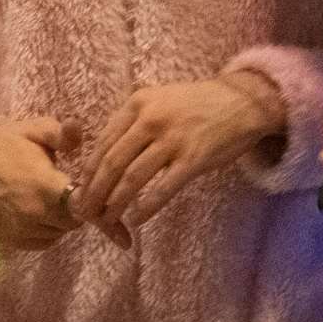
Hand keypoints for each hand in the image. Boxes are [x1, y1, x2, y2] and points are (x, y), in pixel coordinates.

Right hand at [0, 118, 82, 250]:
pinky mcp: (12, 241)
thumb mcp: (34, 129)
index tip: (89, 184)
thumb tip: (79, 133)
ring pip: (60, 232)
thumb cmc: (3, 145)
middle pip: (75, 221)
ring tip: (55, 197)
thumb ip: (62, 133)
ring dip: (63, 218)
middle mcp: (35, 215)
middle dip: (79, 206)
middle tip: (72, 188)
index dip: (92, 197)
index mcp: (44, 186)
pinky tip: (43, 210)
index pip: (83, 205)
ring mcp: (22, 231)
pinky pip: (44, 241)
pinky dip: (49, 229)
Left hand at [74, 74, 285, 235]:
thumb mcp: (160, 101)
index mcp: (138, 103)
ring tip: (107, 220)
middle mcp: (151, 119)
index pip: (103, 143)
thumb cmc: (198, 105)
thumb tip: (106, 156)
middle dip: (95, 193)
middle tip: (86, 214)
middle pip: (112, 163)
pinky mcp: (193, 158)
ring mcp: (173, 139)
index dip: (89, 172)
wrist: (242, 102)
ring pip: (132, 178)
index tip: (81, 191)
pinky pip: (162, 189)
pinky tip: (137, 220)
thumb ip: (134, 122)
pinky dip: (146, 207)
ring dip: (115, 204)